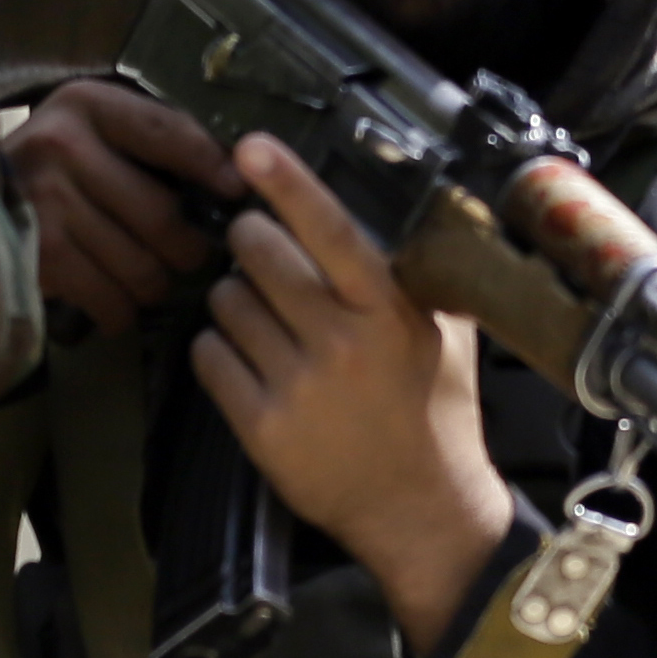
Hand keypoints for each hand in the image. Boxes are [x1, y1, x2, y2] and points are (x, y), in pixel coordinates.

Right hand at [12, 78, 245, 334]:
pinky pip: (111, 301)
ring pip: (142, 267)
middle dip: (187, 248)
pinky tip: (116, 301)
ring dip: (155, 284)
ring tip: (149, 278)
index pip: (170, 134)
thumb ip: (151, 140)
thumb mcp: (90, 129)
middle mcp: (63, 147)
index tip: (237, 191)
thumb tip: (234, 174)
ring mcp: (46, 204)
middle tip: (187, 255)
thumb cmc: (46, 167)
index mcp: (86, 105)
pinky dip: (122, 311)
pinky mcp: (37, 257)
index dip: (212, 167)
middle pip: (163, 216)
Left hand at [191, 134, 514, 656]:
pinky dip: (218, 350)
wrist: (421, 510)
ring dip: (234, 301)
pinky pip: (209, 357)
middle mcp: (341, 342)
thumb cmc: (438, 414)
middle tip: (259, 251)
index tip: (252, 147)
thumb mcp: (447, 335)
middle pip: (259, 254)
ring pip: (226, 303)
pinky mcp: (261, 428)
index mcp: (388, 311)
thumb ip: (418, 276)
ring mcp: (298, 386)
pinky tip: (246, 360)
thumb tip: (401, 214)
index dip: (289, 183)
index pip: (331, 230)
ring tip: (263, 320)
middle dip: (250, 242)